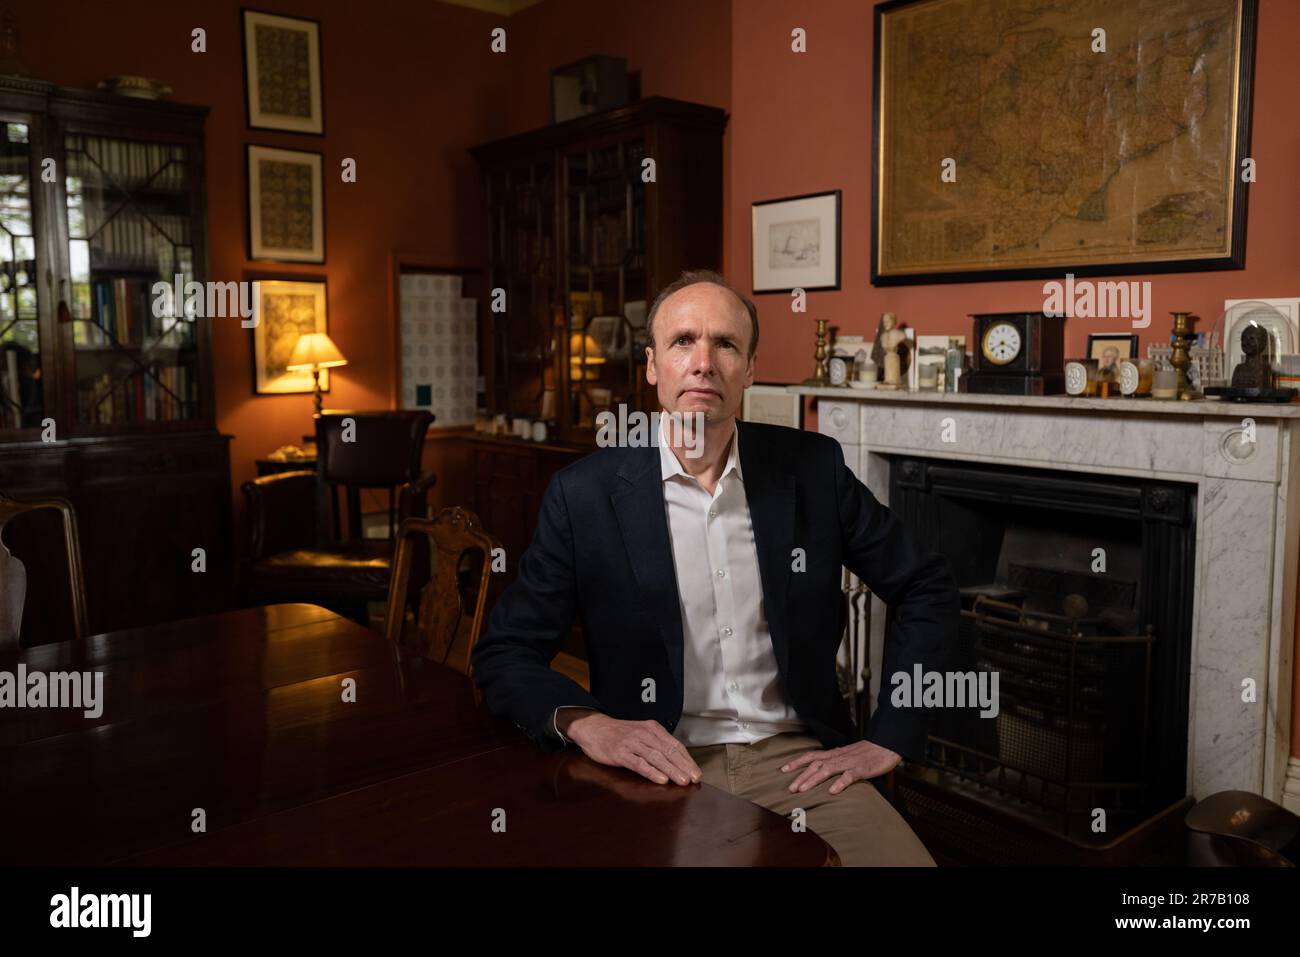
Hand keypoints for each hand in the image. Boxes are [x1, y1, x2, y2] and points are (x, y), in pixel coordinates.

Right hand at [565, 713, 701, 786]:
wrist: (593, 728)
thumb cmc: (619, 733)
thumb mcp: (641, 733)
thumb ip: (656, 744)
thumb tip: (676, 760)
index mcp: (652, 728)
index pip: (675, 744)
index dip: (687, 759)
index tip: (696, 772)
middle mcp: (644, 734)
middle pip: (668, 751)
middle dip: (683, 766)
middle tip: (694, 779)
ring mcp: (632, 743)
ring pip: (657, 758)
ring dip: (672, 770)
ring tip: (683, 781)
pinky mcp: (621, 753)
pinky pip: (639, 764)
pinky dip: (652, 772)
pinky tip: (662, 779)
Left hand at [780, 740, 900, 794]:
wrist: (886, 745)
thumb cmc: (867, 752)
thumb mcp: (847, 755)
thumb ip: (835, 761)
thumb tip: (822, 769)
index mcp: (835, 754)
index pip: (811, 756)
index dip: (797, 762)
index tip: (783, 769)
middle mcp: (838, 757)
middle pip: (815, 764)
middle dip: (801, 776)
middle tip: (790, 788)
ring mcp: (849, 762)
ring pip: (828, 770)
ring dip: (814, 780)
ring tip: (803, 790)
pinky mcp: (861, 769)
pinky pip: (849, 776)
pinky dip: (840, 783)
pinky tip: (832, 791)